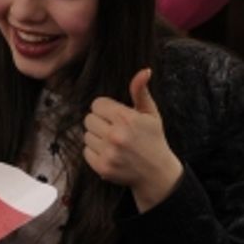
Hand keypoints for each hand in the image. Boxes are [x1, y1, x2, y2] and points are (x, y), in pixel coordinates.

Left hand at [83, 69, 182, 211]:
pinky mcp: (102, 167)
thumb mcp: (151, 113)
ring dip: (97, 138)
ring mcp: (108, 152)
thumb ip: (141, 91)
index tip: (116, 116)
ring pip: (86, 135)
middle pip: (89, 119)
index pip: (97, 104)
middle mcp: (115, 135)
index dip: (106, 109)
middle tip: (114, 130)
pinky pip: (86, 151)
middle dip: (100, 122)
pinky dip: (95, 152)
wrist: (157, 173)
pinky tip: (110, 153)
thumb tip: (144, 71)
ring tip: (113, 142)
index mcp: (126, 118)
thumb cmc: (153, 140)